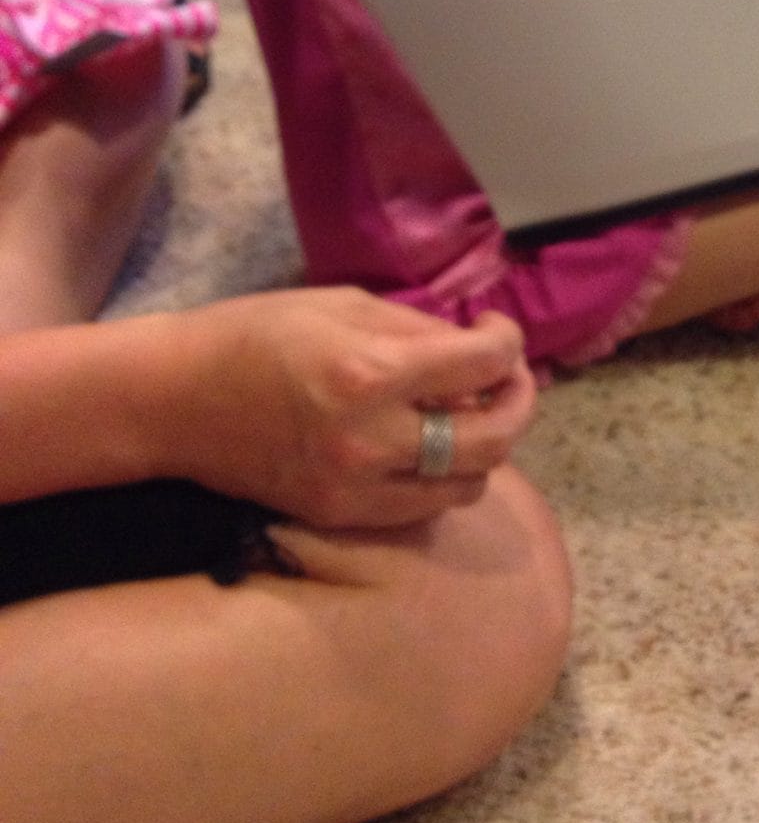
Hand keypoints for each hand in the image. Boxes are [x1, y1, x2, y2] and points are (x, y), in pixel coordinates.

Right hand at [161, 289, 537, 528]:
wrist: (176, 400)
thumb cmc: (256, 333)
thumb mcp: (343, 306)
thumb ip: (417, 329)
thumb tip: (475, 347)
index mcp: (371, 373)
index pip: (482, 366)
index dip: (507, 343)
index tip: (495, 332)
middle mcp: (372, 440)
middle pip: (493, 440)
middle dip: (518, 403)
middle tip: (507, 378)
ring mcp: (356, 488)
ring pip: (467, 486)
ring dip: (484, 447)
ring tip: (466, 412)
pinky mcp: (339, 516)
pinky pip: (422, 508)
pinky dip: (442, 478)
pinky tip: (427, 446)